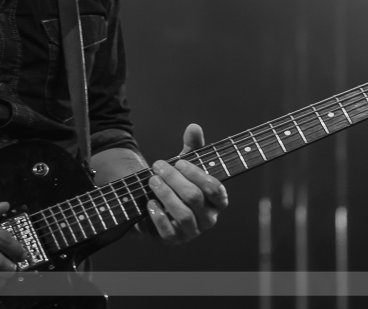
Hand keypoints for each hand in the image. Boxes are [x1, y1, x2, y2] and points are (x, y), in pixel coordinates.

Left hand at [139, 123, 227, 244]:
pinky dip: (158, 217)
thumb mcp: (184, 163)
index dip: (197, 174)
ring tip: (152, 180)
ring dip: (166, 195)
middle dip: (174, 179)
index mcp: (217, 200)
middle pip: (195, 198)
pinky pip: (168, 233)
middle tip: (158, 166)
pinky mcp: (173, 240)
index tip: (179, 162)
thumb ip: (192, 146)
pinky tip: (149, 203)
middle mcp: (209, 218)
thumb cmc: (177, 183)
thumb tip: (194, 127)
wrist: (155, 204)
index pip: (215, 189)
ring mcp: (192, 231)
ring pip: (184, 215)